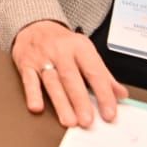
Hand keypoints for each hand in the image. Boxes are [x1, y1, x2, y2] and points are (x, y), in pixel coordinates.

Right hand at [12, 20, 126, 127]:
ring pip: (51, 81)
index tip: (109, 113)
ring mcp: (41, 58)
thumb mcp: (85, 51)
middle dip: (79, 101)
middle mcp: (60, 51)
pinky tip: (37, 107)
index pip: (94, 72)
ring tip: (69, 121)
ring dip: (60, 103)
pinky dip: (32, 94)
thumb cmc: (63, 43)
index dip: (103, 94)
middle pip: (71, 78)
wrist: (35, 25)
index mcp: (79, 47)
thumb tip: (120, 94)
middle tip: (87, 121)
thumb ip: (102, 74)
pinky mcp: (25, 63)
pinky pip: (28, 79)